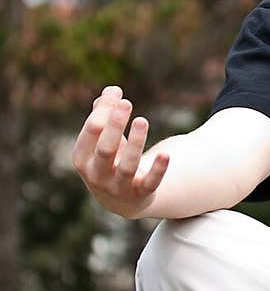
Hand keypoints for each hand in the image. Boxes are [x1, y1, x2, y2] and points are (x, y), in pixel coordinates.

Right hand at [72, 86, 169, 218]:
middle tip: (127, 103)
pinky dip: (158, 169)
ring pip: (127, 165)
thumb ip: (104, 114)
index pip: (92, 131)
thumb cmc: (110, 158)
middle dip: (115, 125)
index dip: (104, 111)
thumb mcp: (103, 138)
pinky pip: (150, 182)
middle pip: (105, 148)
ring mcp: (119, 187)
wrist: (122, 199)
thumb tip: (111, 91)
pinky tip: (166, 154)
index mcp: (83, 158)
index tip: (117, 92)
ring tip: (142, 120)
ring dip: (136, 142)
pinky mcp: (141, 194)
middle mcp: (97, 175)